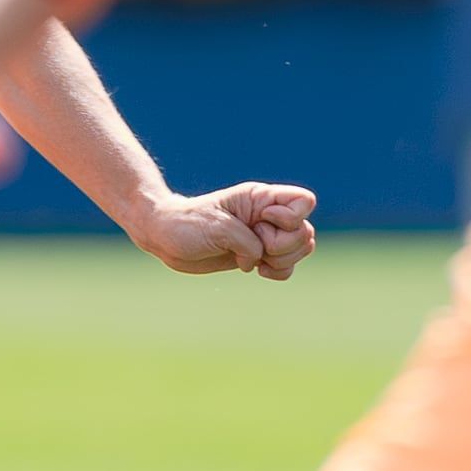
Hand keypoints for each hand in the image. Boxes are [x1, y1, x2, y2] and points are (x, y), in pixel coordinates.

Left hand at [129, 182, 319, 279]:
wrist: (165, 238)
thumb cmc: (186, 225)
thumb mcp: (218, 229)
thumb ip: (249, 242)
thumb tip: (260, 259)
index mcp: (260, 199)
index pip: (304, 201)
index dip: (290, 218)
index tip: (260, 223)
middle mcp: (268, 216)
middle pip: (306, 232)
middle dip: (284, 246)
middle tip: (253, 244)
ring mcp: (265, 236)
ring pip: (301, 250)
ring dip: (283, 261)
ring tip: (252, 260)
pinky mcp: (259, 256)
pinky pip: (288, 267)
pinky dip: (278, 272)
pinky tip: (256, 270)